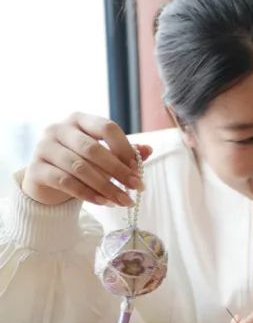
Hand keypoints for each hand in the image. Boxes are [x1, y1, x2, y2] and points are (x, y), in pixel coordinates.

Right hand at [20, 113, 148, 206]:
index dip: (125, 148)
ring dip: (106, 187)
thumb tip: (148, 149)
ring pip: (80, 168)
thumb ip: (124, 152)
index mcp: (79, 119)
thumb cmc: (81, 163)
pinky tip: (104, 203)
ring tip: (124, 201)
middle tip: (137, 188)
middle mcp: (58, 129)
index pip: (106, 127)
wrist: (47, 180)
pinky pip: (66, 182)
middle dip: (119, 171)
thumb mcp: (104, 156)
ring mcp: (43, 148)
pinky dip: (88, 194)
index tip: (138, 169)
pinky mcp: (36, 169)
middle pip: (93, 149)